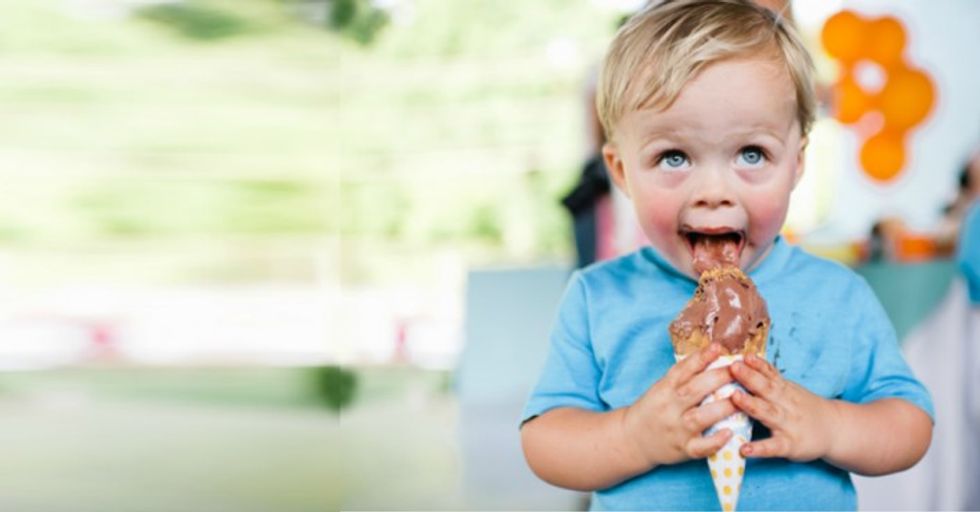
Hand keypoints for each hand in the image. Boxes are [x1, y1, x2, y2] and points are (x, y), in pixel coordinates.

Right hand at [621, 343, 737, 468]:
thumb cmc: (653, 409)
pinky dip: (714, 441)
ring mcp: (676, 429)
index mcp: (664, 389)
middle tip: (739, 370)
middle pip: (694, 390)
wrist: (633, 439)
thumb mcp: (661, 388)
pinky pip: (700, 447)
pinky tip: (730, 433)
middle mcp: (669, 407)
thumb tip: (712, 355)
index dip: (700, 358)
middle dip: (717, 378)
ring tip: (742, 399)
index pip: (682, 370)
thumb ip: (683, 376)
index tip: (717, 347)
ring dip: (722, 408)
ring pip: (700, 417)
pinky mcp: (683, 449)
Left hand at [730, 354, 836, 460]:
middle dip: (749, 377)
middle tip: (733, 367)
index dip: (756, 365)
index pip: (770, 374)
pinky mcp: (789, 446)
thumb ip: (769, 376)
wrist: (835, 430)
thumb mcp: (790, 389)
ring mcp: (787, 425)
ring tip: (734, 397)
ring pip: (768, 413)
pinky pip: (772, 447)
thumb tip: (745, 358)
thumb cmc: (804, 407)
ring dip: (751, 404)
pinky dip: (759, 449)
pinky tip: (744, 449)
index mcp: (784, 390)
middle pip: (766, 389)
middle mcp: (785, 405)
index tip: (742, 356)